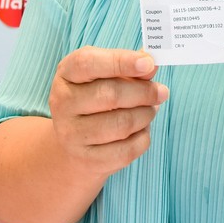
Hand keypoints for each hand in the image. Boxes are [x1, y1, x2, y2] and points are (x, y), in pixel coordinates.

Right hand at [49, 46, 166, 177]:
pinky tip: (141, 130)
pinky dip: (142, 137)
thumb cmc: (95, 99)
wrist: (74, 143)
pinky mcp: (86, 160)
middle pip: (111, 95)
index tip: (148, 63)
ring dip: (146, 115)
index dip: (120, 62)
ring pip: (122, 124)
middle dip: (144, 92)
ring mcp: (72, 134)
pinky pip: (126, 150)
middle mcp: (63, 103)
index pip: (88, 63)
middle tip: (161, 92)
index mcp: (66, 74)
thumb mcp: (104, 75)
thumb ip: (127, 67)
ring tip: (150, 110)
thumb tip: (151, 65)